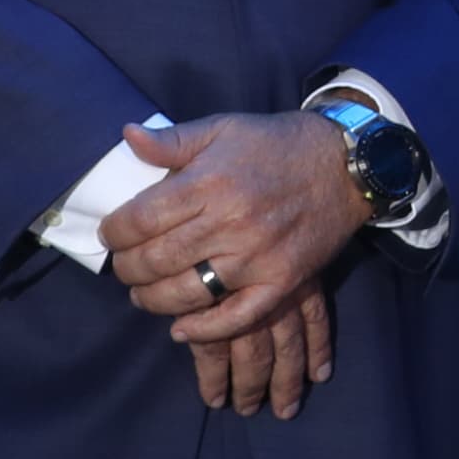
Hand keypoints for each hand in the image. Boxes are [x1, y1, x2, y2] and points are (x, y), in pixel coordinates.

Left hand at [101, 114, 366, 393]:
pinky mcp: (282, 279)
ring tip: (144, 294)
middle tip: (125, 267)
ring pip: (186, 292)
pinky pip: (237, 316)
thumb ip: (172, 139)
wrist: (347, 164)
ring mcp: (257, 255)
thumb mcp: (223, 129)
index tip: (111, 235)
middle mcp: (230, 221)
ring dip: (153, 299)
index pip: (140, 219)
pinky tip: (180, 329)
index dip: (115, 232)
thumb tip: (127, 137)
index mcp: (210, 182)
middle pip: (156, 259)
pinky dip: (204, 328)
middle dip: (128, 268)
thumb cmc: (277, 145)